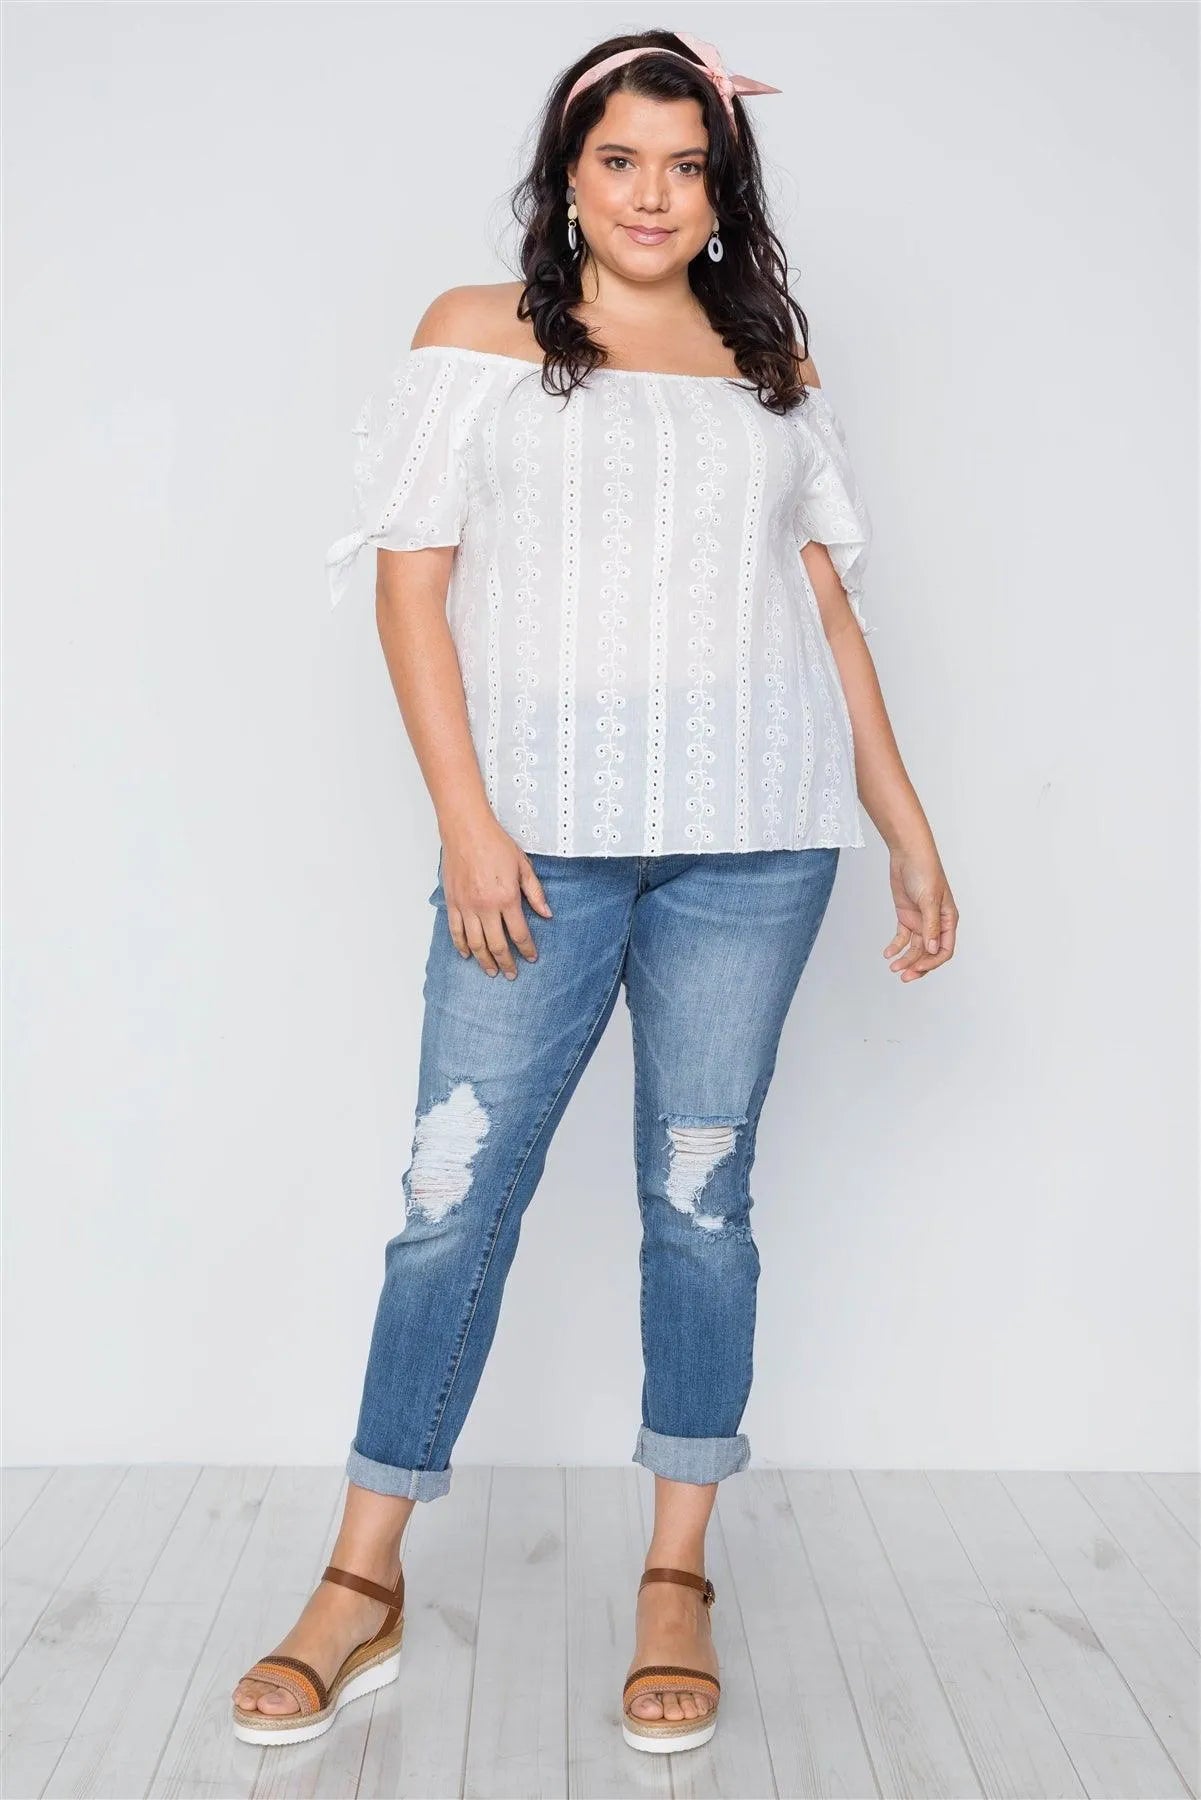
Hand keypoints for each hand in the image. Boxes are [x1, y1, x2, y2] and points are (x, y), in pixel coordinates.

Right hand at [440, 819, 552, 978]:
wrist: (466, 830)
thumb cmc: (495, 843)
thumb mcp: (523, 866)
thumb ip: (535, 893)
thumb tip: (547, 914)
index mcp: (507, 898)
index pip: (519, 934)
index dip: (527, 949)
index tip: (531, 958)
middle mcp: (486, 907)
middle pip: (497, 945)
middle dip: (506, 963)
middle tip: (511, 974)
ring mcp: (466, 906)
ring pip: (475, 943)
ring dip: (484, 961)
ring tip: (491, 971)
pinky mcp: (452, 902)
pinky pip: (456, 931)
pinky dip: (461, 946)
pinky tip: (467, 954)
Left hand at [883, 842, 957, 981]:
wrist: (907, 854)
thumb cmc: (925, 872)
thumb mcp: (929, 900)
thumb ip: (930, 926)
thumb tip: (932, 950)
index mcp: (948, 920)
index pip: (945, 949)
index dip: (932, 962)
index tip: (918, 968)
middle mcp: (936, 923)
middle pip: (929, 953)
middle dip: (917, 965)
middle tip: (903, 975)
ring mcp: (920, 921)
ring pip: (915, 948)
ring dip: (905, 959)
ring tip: (893, 966)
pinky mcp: (906, 916)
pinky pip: (902, 937)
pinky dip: (896, 947)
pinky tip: (888, 953)